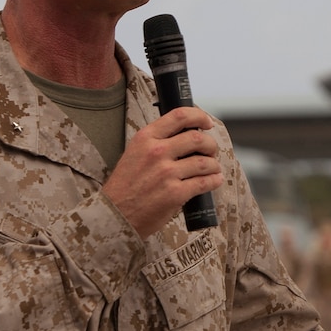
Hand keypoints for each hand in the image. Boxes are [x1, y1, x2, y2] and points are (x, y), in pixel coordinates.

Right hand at [103, 107, 221, 238]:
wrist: (116, 214)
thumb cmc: (125, 186)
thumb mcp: (134, 153)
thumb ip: (156, 142)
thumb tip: (183, 135)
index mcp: (146, 138)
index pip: (179, 116)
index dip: (198, 116)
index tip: (206, 123)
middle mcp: (157, 152)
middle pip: (197, 138)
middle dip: (210, 144)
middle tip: (210, 151)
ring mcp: (167, 173)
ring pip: (204, 162)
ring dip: (213, 164)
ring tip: (212, 168)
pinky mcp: (175, 193)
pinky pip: (204, 182)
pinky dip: (214, 180)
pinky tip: (214, 180)